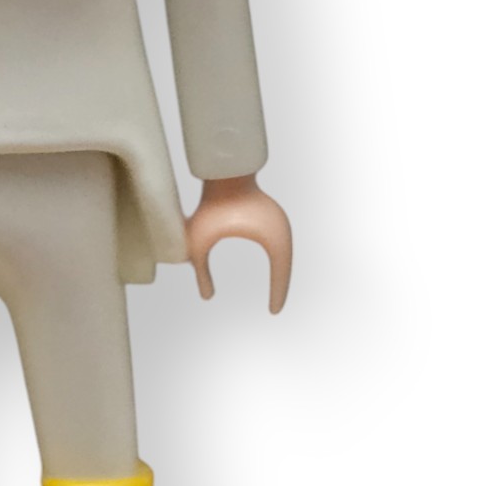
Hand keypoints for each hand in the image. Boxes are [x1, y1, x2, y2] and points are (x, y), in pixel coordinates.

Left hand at [186, 174, 292, 313]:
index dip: (278, 294)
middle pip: (286, 264)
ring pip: (282, 251)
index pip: (281, 273)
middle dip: (281, 285)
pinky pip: (273, 239)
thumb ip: (201, 271)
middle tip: (275, 308)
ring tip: (274, 290)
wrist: (220, 172)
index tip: (273, 312)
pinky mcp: (266, 212)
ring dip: (278, 268)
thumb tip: (206, 298)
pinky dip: (273, 253)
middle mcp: (280, 228)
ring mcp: (275, 218)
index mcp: (272, 238)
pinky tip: (267, 261)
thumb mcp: (200, 243)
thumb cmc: (210, 205)